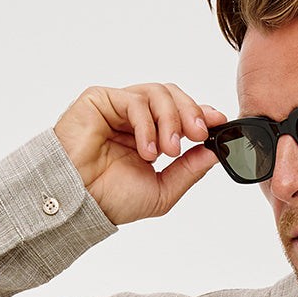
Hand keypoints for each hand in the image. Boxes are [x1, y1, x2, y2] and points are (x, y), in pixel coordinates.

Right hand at [54, 84, 227, 225]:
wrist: (78, 203)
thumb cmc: (110, 199)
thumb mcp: (162, 190)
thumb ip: (188, 171)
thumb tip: (213, 153)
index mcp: (148, 136)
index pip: (179, 113)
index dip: (201, 113)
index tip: (218, 122)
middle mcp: (134, 119)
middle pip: (172, 96)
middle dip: (191, 113)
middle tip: (198, 135)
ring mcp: (117, 107)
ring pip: (157, 93)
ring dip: (170, 121)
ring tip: (167, 151)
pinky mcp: (100, 100)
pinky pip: (134, 99)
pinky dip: (147, 124)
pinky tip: (146, 149)